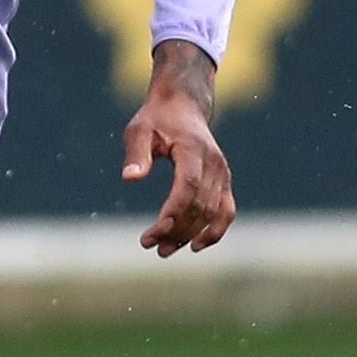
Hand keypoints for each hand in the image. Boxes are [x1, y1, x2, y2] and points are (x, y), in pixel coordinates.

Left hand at [122, 39, 234, 256]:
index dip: (175, 209)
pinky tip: (194, 246)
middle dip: (175, 228)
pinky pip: (226, 212)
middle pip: (199, 204)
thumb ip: (136, 153)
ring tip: (163, 250)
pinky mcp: (224, 182)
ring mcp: (222, 174)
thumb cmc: (156, 119)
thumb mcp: (139, 130)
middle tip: (148, 243)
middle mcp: (214, 163)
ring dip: (188, 235)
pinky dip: (215, 231)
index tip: (157, 229)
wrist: (183, 106)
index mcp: (193, 149)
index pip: (189, 185)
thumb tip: (130, 179)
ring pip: (211, 213)